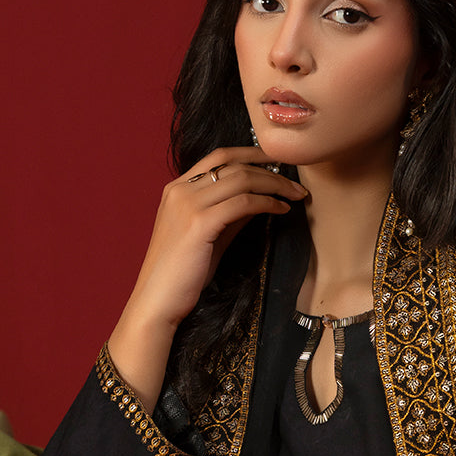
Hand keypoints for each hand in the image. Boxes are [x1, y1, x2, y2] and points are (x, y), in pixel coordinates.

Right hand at [108, 148, 305, 408]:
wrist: (158, 302)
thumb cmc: (183, 275)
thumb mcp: (210, 236)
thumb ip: (230, 214)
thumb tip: (260, 198)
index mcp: (177, 188)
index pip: (219, 156)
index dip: (252, 154)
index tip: (278, 162)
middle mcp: (180, 190)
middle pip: (233, 164)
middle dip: (271, 170)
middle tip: (297, 183)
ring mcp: (187, 204)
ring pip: (241, 179)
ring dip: (275, 184)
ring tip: (296, 195)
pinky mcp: (198, 223)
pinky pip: (242, 203)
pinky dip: (267, 203)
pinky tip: (281, 210)